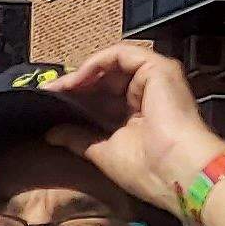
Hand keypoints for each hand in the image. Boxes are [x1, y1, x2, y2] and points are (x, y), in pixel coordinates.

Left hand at [39, 41, 224, 213]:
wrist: (174, 171)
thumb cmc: (146, 168)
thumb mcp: (103, 151)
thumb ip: (78, 139)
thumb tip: (51, 134)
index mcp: (138, 115)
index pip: (103, 99)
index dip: (77, 98)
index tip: (50, 102)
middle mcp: (148, 93)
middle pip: (105, 80)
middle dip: (76, 85)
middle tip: (50, 92)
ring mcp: (155, 78)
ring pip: (112, 65)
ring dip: (83, 73)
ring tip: (61, 87)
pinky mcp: (158, 67)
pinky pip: (121, 55)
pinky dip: (97, 63)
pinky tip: (78, 79)